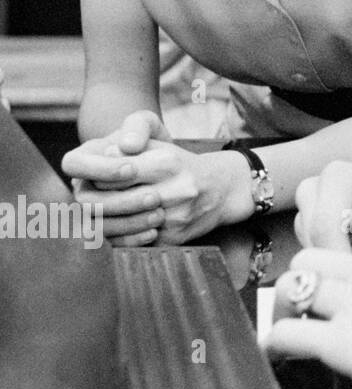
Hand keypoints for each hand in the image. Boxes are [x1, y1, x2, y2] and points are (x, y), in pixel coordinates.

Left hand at [64, 135, 251, 246]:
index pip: (114, 174)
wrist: (223, 189)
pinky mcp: (174, 238)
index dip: (97, 176)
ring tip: (101, 212)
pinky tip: (119, 226)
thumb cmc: (183, 165)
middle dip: (95, 201)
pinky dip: (121, 236)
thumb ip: (133, 146)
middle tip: (90, 198)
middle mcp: (175, 191)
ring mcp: (175, 217)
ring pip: (119, 226)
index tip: (96, 177)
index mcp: (168, 163)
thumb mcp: (161, 146)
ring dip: (104, 220)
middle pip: (111, 203)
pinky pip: (134, 242)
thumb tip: (105, 154)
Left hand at [265, 243, 351, 388]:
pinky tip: (277, 353)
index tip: (344, 295)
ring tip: (285, 328)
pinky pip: (287, 333)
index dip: (342, 275)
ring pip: (294, 286)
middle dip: (303, 279)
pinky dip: (274, 342)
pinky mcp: (340, 340)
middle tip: (304, 305)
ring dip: (284, 308)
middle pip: (312, 256)